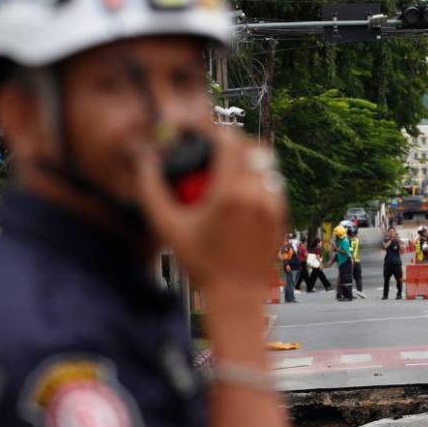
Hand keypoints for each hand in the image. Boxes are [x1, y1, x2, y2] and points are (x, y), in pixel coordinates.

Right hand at [134, 128, 287, 296]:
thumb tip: (145, 160)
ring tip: (226, 167)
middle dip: (231, 141)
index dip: (212, 130)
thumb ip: (152, 189)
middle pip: (250, 146)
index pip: (229, 141)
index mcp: (231, 192)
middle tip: (212, 148)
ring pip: (265, 164)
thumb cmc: (201, 264)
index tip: (198, 133)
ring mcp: (274, 205)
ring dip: (246, 159)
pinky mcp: (282, 216)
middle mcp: (258, 194)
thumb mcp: (169, 227)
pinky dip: (257, 178)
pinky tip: (240, 188)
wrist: (237, 296)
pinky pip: (272, 184)